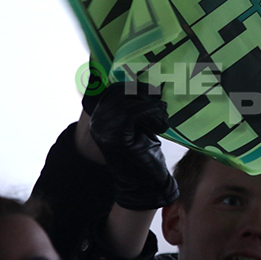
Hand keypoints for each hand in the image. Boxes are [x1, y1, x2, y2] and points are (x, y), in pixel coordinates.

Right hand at [89, 82, 178, 210]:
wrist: (146, 182)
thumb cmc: (144, 151)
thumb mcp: (138, 123)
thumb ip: (135, 104)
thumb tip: (144, 77)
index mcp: (99, 116)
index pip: (113, 89)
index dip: (134, 83)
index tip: (153, 86)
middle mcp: (97, 122)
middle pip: (121, 92)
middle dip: (145, 92)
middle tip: (161, 100)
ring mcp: (104, 129)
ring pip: (130, 102)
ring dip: (152, 106)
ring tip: (162, 116)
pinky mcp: (116, 137)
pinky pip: (135, 113)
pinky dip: (153, 113)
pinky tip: (161, 124)